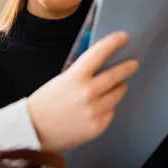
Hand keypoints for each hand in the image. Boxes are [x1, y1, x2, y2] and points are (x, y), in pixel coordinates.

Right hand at [28, 32, 138, 151]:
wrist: (33, 130)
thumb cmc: (44, 104)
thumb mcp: (61, 81)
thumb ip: (81, 73)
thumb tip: (102, 64)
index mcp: (75, 77)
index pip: (99, 53)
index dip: (114, 42)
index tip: (123, 37)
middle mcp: (88, 93)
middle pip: (116, 75)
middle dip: (127, 67)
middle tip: (133, 64)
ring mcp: (94, 111)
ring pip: (117, 94)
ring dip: (118, 88)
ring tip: (115, 87)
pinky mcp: (97, 126)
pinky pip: (111, 112)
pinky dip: (108, 108)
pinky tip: (98, 108)